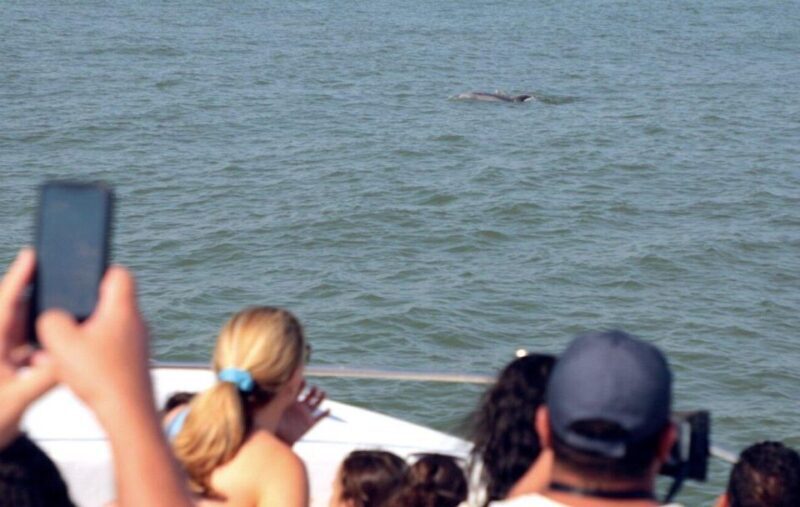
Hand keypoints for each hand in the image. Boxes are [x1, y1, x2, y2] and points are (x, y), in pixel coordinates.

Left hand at [0, 248, 57, 447]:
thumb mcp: (17, 400)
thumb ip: (45, 377)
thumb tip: (70, 357)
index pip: (5, 303)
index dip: (19, 277)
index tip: (32, 255)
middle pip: (18, 312)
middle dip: (41, 299)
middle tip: (66, 287)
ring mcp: (0, 355)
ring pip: (25, 330)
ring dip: (45, 328)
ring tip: (67, 323)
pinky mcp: (7, 367)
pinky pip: (29, 348)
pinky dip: (45, 347)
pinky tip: (59, 353)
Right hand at [37, 265, 152, 418]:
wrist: (129, 414)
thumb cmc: (101, 376)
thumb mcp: (62, 343)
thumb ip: (51, 320)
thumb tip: (53, 316)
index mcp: (123, 309)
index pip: (119, 273)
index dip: (99, 270)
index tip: (79, 279)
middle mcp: (137, 322)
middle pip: (111, 302)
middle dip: (84, 308)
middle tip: (64, 317)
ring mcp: (139, 343)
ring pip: (109, 328)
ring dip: (86, 334)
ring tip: (62, 348)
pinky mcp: (135, 362)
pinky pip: (112, 348)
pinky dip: (94, 353)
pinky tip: (75, 368)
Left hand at [276, 383, 328, 444]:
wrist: (275, 442)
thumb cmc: (271, 424)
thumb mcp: (275, 405)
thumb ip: (279, 392)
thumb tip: (275, 380)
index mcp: (290, 401)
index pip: (298, 388)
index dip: (301, 382)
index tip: (303, 378)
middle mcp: (299, 407)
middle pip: (309, 395)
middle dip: (313, 390)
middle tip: (314, 387)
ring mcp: (305, 415)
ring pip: (317, 403)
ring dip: (321, 397)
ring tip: (323, 393)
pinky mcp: (310, 423)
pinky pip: (320, 417)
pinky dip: (325, 413)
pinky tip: (328, 409)